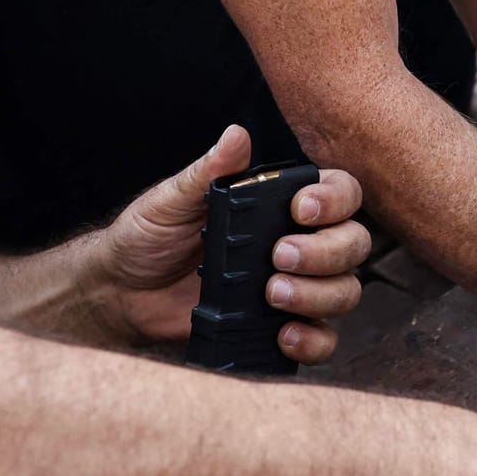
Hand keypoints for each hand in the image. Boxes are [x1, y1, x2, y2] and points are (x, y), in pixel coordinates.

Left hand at [99, 124, 369, 362]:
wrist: (123, 294)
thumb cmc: (147, 237)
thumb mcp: (172, 200)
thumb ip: (208, 171)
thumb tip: (236, 135)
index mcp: (279, 204)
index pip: (340, 193)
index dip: (335, 201)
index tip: (300, 210)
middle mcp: (299, 243)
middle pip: (353, 244)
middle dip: (326, 252)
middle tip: (278, 257)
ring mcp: (295, 287)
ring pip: (346, 291)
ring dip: (320, 295)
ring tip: (272, 295)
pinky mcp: (281, 328)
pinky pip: (323, 339)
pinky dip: (314, 340)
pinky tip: (283, 334)